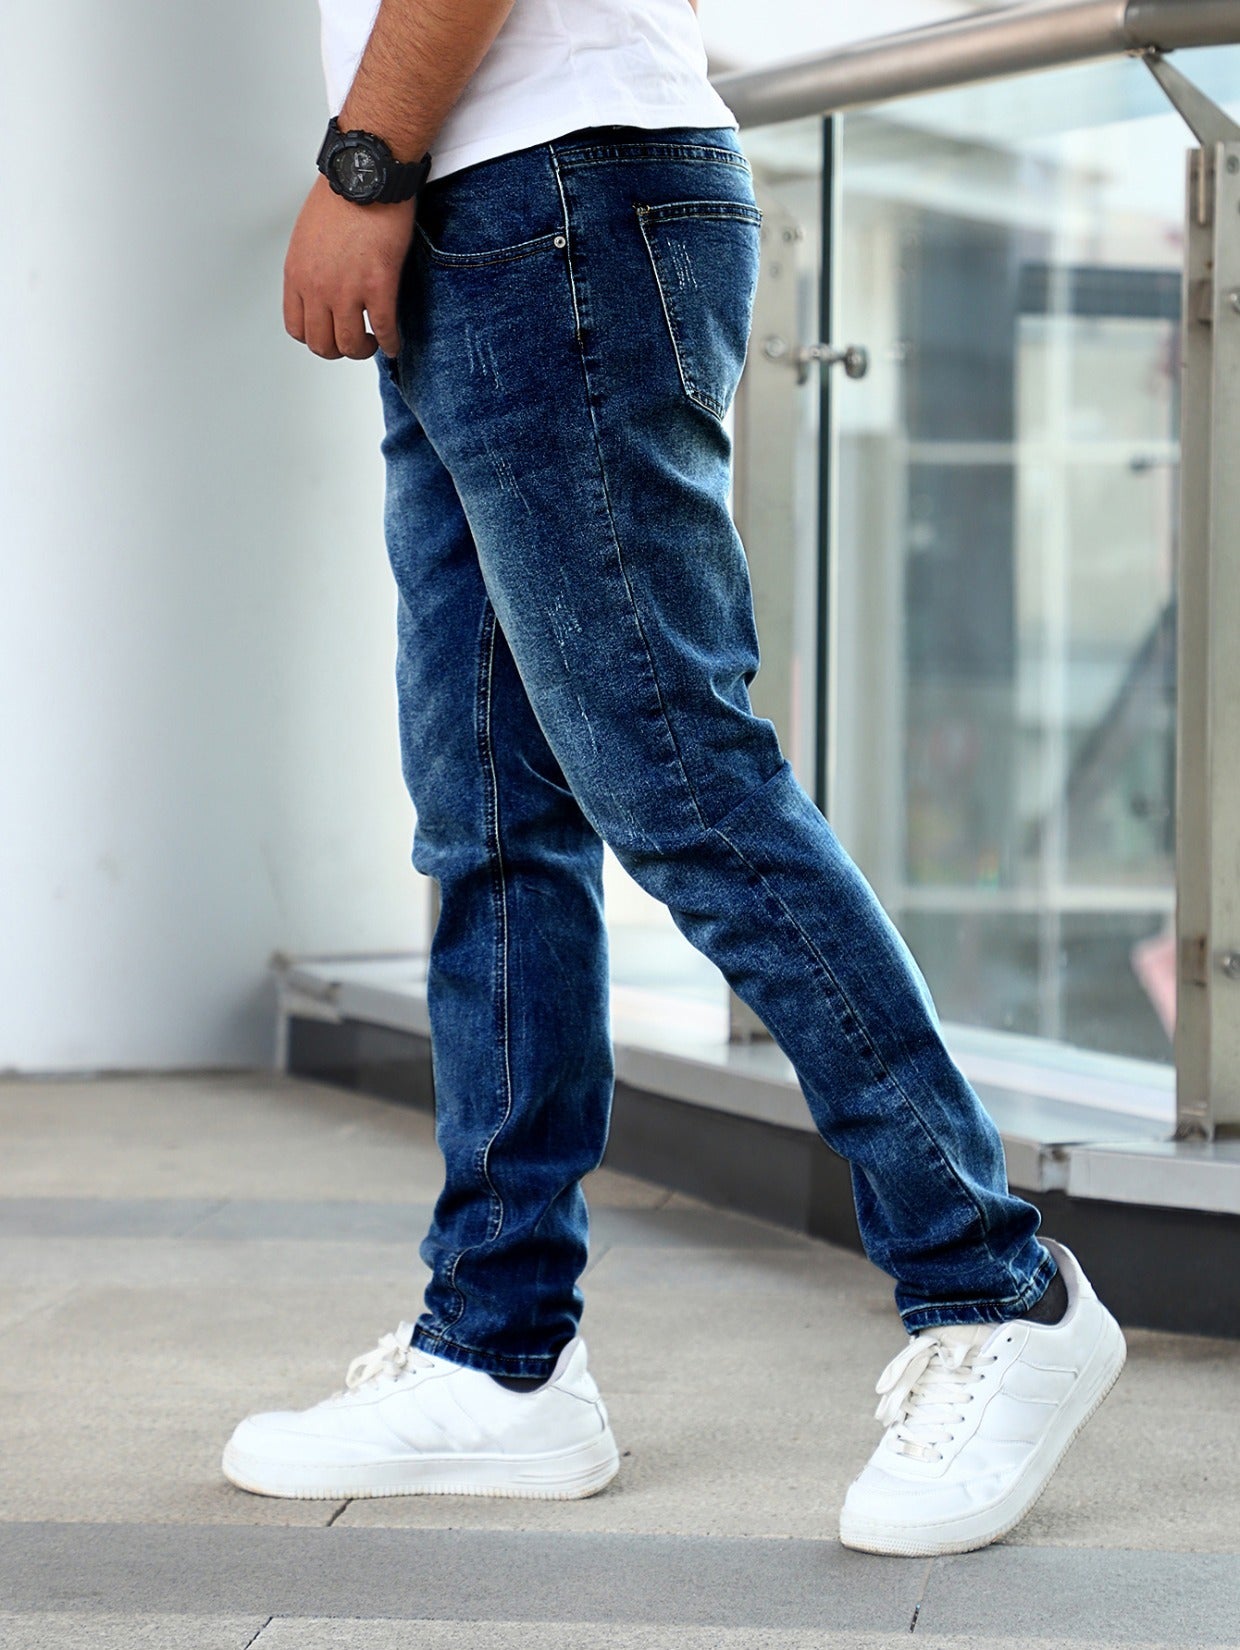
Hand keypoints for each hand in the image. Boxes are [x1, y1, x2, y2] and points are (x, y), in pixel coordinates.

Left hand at [283, 175, 416, 360]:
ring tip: (374, 342)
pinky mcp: (378, 286)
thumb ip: (311, 265)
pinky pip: (384, 330)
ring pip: (351, 345)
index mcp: (297, 274)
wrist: (366, 174)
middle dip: (339, 350)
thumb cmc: (341, 195)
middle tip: (354, 342)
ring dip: (364, 350)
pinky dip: (391, 343)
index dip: (316, 337)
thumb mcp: (307, 234)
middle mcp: (317, 287)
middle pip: (322, 344)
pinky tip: (394, 343)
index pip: (297, 327)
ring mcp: (347, 290)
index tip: (330, 333)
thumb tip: (323, 284)